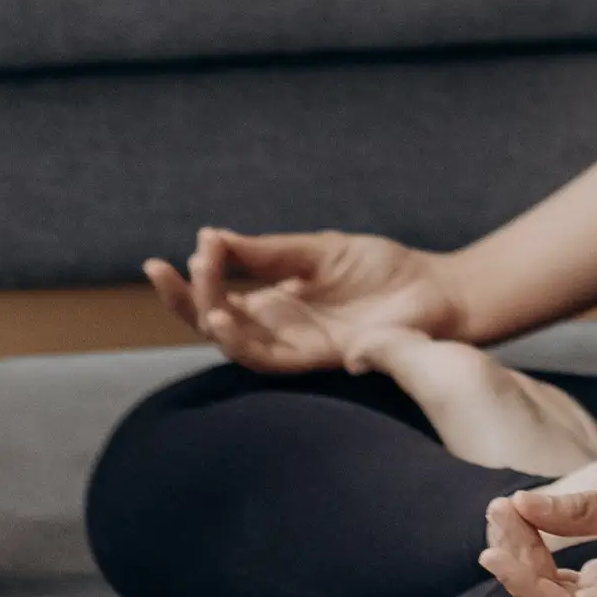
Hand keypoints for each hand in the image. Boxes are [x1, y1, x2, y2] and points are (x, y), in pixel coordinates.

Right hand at [143, 228, 465, 373]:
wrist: (435, 290)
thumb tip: (212, 237)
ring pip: (232, 342)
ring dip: (208, 318)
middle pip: (212, 319)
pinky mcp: (313, 359)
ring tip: (200, 292)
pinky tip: (224, 317)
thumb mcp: (318, 249)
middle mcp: (275, 326)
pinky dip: (240, 341)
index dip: (194, 275)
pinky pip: (266, 358)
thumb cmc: (380, 268)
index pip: (218, 292)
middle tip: (161, 269)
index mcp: (273, 299)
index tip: (193, 242)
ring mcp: (292, 345)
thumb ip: (268, 251)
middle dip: (181, 298)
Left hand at [479, 452, 596, 596]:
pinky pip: (582, 588)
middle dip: (520, 563)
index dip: (523, 581)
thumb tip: (522, 505)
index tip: (498, 536)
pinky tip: (537, 529)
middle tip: (500, 509)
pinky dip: (554, 562)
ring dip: (532, 562)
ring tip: (509, 515)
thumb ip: (590, 507)